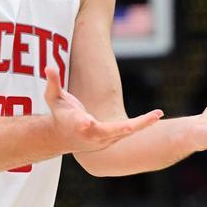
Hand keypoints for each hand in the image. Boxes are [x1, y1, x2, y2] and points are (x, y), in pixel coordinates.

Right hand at [44, 66, 161, 152]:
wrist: (63, 137)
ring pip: (124, 132)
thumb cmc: (60, 114)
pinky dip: (142, 125)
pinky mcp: (113, 138)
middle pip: (108, 132)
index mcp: (76, 124)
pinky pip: (130, 131)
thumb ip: (53, 82)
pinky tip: (157, 116)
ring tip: (157, 114)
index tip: (86, 122)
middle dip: (122, 128)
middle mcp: (92, 134)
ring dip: (141, 125)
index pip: (80, 124)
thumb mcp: (53, 97)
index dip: (83, 123)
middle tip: (132, 125)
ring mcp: (104, 138)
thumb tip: (49, 67)